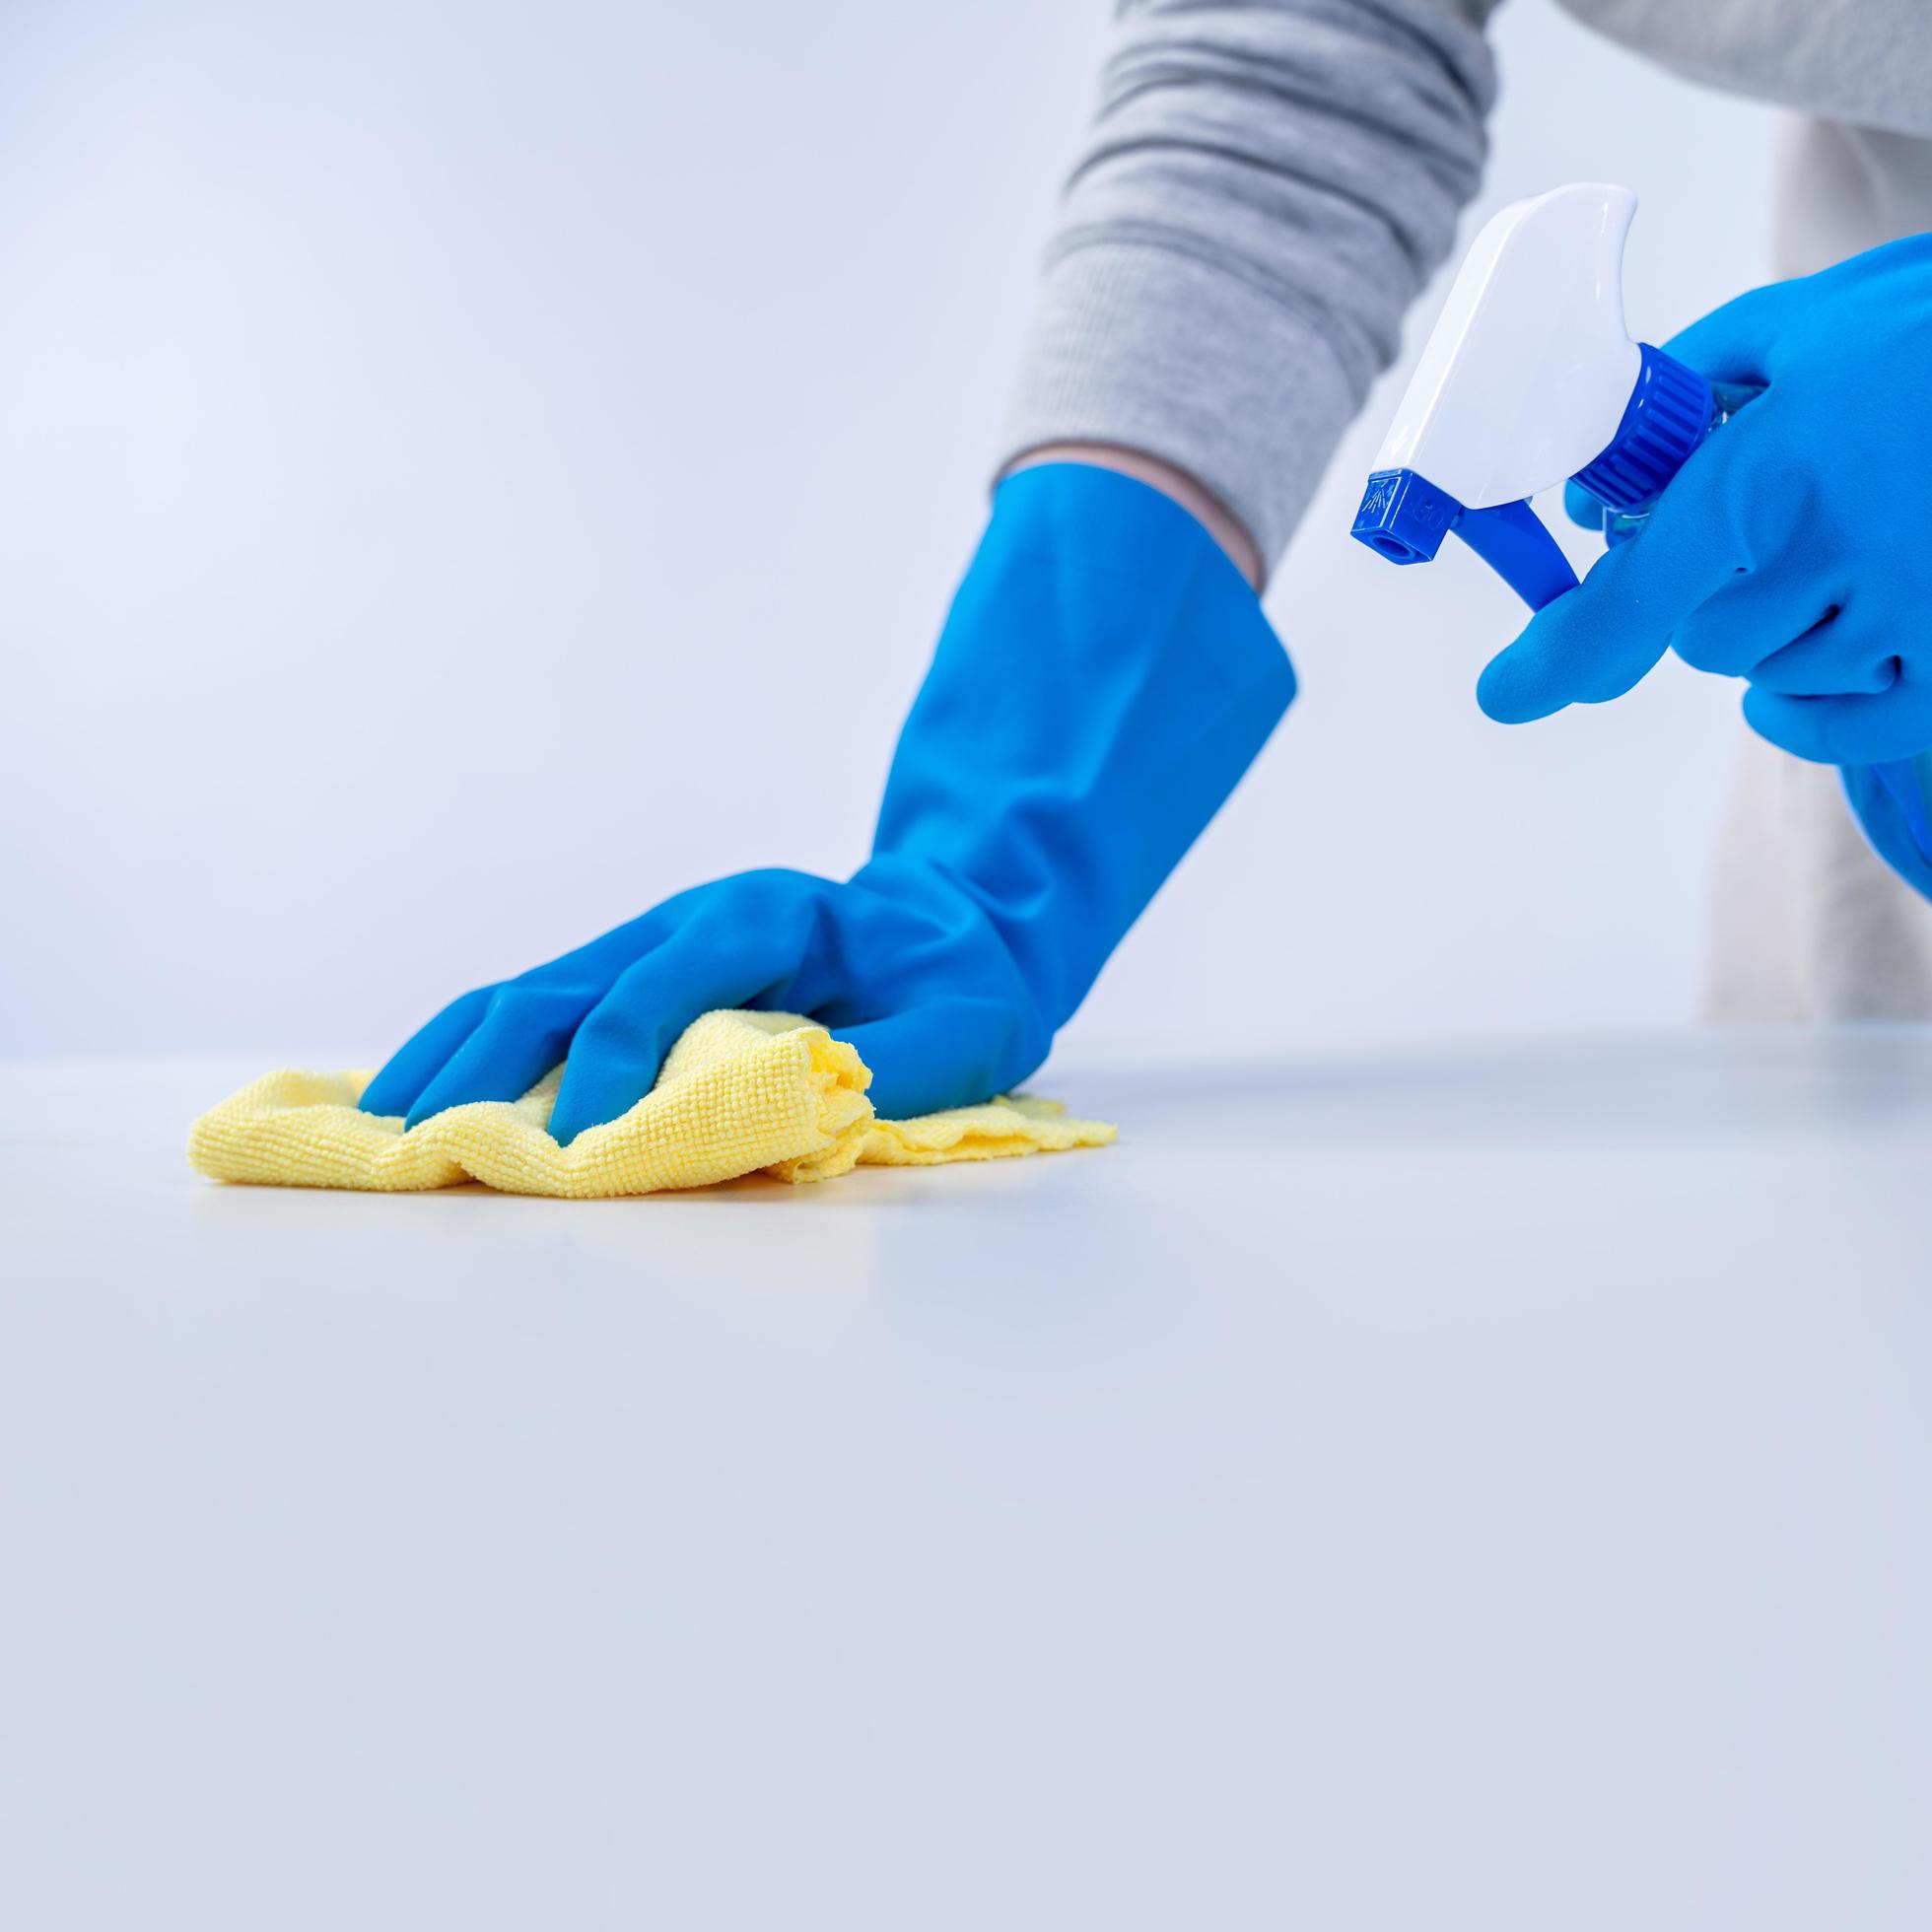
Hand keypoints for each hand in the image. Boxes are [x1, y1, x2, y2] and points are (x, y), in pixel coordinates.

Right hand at [361, 464, 1294, 1143]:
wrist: (960, 926)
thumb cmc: (962, 982)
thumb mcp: (960, 1028)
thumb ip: (883, 1070)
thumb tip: (788, 1117)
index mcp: (763, 917)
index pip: (657, 992)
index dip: (612, 1071)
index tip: (581, 1154)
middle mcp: (689, 920)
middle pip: (561, 985)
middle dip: (486, 1065)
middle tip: (419, 1142)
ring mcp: (657, 943)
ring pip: (531, 991)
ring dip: (455, 1055)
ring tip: (382, 1122)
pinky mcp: (643, 976)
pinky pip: (545, 1009)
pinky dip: (479, 1051)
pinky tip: (426, 1092)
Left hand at [1477, 234, 1931, 766]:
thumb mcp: (1804, 325)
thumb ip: (1685, 393)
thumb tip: (1600, 483)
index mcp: (1772, 473)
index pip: (1634, 599)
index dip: (1560, 657)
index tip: (1508, 693)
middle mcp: (1834, 556)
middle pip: (1702, 639)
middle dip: (1708, 595)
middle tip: (1768, 531)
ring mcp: (1907, 614)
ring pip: (1771, 674)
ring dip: (1779, 632)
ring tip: (1848, 546)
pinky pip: (1840, 726)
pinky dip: (1807, 706)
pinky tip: (1826, 654)